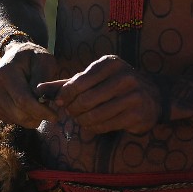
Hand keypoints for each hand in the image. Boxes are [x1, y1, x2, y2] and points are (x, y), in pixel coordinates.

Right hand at [0, 40, 58, 127]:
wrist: (15, 56)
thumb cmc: (33, 57)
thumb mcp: (43, 59)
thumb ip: (42, 77)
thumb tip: (39, 97)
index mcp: (5, 73)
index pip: (23, 99)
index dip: (40, 110)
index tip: (55, 116)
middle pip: (18, 113)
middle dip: (38, 117)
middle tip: (53, 114)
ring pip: (15, 119)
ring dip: (32, 118)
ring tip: (44, 107)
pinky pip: (12, 120)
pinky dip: (25, 118)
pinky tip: (33, 107)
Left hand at [35, 55, 163, 135]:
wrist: (154, 96)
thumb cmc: (116, 85)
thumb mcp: (93, 78)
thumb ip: (66, 83)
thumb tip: (38, 89)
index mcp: (110, 63)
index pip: (77, 82)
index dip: (64, 96)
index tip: (60, 103)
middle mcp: (124, 76)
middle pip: (84, 101)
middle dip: (73, 110)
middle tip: (72, 112)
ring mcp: (133, 95)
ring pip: (94, 115)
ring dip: (82, 121)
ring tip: (82, 119)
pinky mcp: (137, 114)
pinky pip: (105, 126)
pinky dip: (95, 128)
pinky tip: (95, 124)